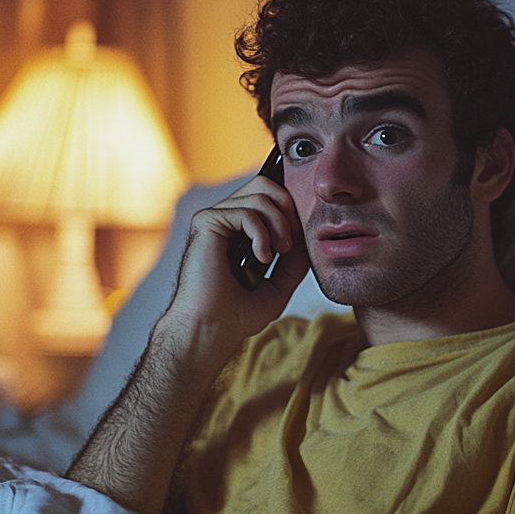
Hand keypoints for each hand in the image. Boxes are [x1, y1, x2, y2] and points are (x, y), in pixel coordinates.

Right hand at [163, 172, 309, 348]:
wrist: (213, 329)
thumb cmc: (237, 314)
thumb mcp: (280, 284)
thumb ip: (295, 259)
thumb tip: (307, 234)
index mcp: (240, 232)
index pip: (268, 197)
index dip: (289, 206)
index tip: (299, 232)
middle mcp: (226, 221)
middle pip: (264, 184)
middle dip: (287, 206)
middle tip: (292, 237)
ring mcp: (215, 220)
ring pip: (260, 195)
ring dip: (279, 223)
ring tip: (278, 252)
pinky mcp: (206, 223)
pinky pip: (246, 211)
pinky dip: (261, 233)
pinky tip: (262, 256)